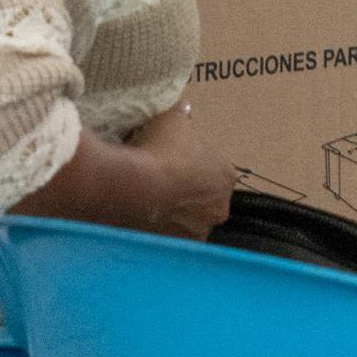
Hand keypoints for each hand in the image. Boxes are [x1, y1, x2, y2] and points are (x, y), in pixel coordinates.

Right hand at [125, 101, 235, 239]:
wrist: (131, 185)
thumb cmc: (157, 149)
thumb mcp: (171, 120)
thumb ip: (181, 114)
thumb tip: (183, 107)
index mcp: (225, 176)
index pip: (215, 172)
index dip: (193, 166)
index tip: (173, 163)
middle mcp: (218, 208)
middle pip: (203, 200)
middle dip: (184, 194)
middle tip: (157, 185)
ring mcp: (196, 231)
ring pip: (185, 223)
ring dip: (170, 216)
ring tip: (144, 205)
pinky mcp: (173, 249)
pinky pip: (165, 239)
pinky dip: (154, 233)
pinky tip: (137, 222)